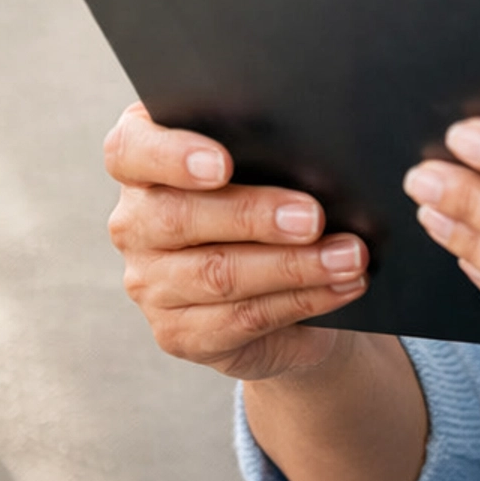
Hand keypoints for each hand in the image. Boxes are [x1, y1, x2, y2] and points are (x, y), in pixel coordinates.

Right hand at [105, 102, 368, 382]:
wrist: (282, 282)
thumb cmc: (273, 197)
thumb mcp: (267, 164)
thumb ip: (268, 148)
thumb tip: (315, 151)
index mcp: (143, 164)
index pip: (130, 151)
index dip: (172, 155)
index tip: (222, 163)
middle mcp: (133, 222)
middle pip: (180, 217)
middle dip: (254, 216)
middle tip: (312, 218)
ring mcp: (150, 283)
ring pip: (218, 274)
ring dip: (293, 266)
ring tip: (349, 256)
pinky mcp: (177, 332)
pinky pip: (241, 319)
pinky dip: (301, 300)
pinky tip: (341, 286)